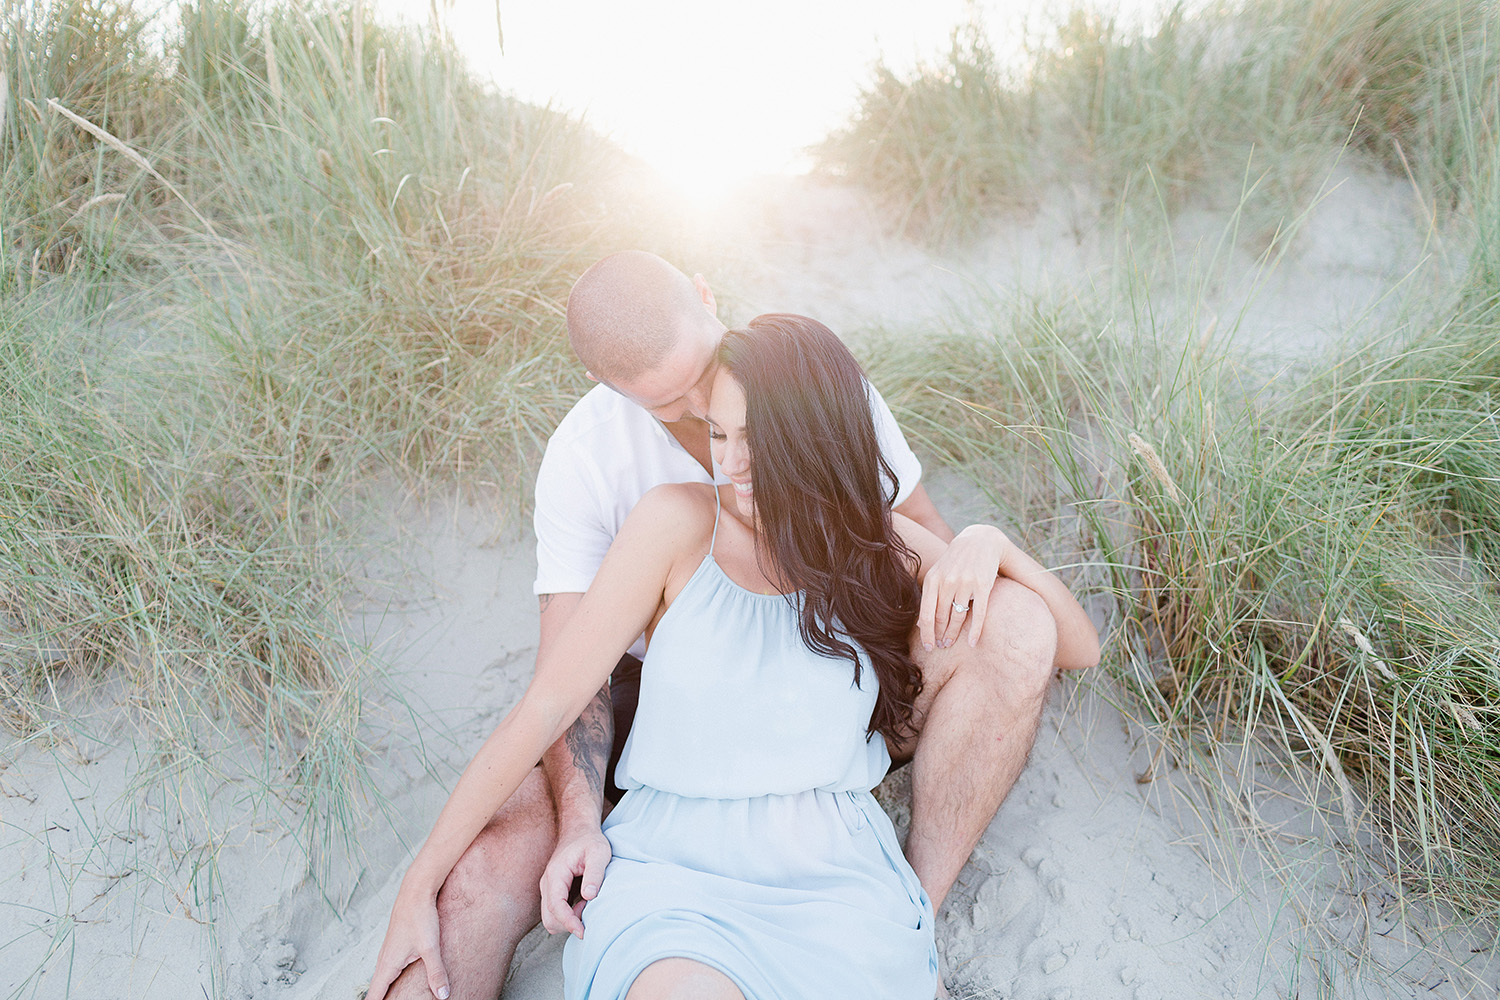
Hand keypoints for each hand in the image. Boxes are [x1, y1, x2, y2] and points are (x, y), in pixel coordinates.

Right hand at [366, 886, 448, 999]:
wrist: (416, 890)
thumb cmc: (420, 916)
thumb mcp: (430, 946)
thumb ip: (436, 972)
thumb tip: (443, 995)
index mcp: (387, 965)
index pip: (374, 997)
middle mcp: (384, 960)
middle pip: (376, 990)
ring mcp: (389, 952)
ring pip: (382, 979)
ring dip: (385, 992)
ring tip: (392, 999)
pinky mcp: (396, 946)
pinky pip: (389, 970)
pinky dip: (390, 980)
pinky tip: (399, 982)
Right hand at [540, 827, 612, 937]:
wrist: (579, 830)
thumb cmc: (590, 840)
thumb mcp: (599, 852)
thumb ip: (595, 873)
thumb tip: (589, 896)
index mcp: (556, 874)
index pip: (556, 907)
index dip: (569, 923)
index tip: (583, 932)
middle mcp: (547, 883)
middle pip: (549, 919)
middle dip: (568, 924)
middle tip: (588, 912)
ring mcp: (548, 888)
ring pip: (550, 918)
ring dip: (568, 920)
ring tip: (586, 905)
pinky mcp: (553, 891)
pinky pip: (555, 912)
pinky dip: (567, 915)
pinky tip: (583, 903)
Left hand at [917, 525, 1007, 650]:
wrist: (980, 540)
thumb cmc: (955, 562)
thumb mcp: (938, 574)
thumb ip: (929, 596)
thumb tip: (921, 625)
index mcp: (933, 579)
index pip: (926, 614)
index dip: (926, 634)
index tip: (928, 647)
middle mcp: (947, 581)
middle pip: (941, 618)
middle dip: (939, 635)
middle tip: (941, 646)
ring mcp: (965, 583)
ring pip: (957, 617)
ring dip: (953, 634)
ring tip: (950, 643)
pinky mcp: (983, 585)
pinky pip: (978, 614)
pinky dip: (975, 631)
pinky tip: (973, 643)